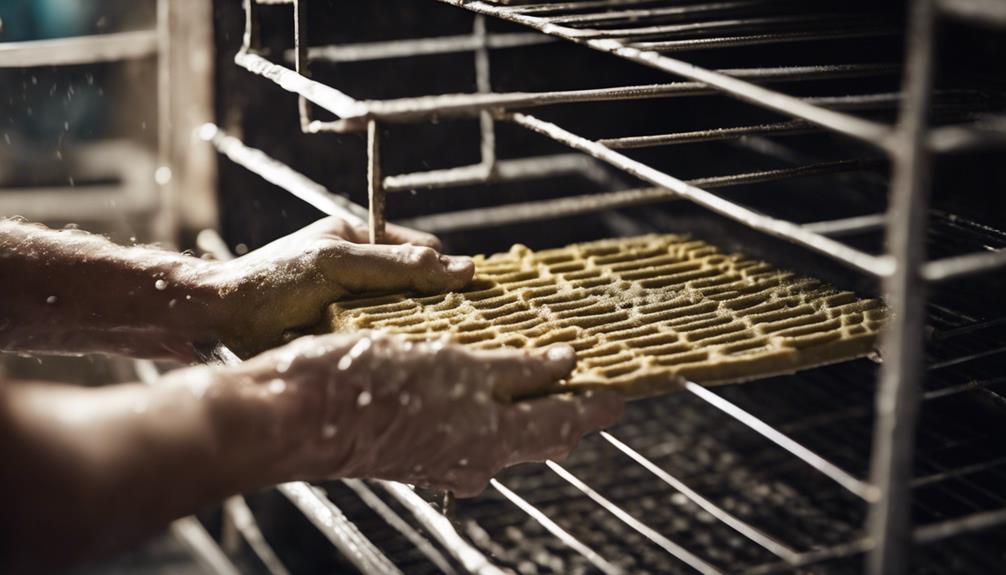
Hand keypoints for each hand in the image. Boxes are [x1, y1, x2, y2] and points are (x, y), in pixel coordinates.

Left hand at [202, 218, 474, 356]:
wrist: (216, 320)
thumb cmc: (273, 280)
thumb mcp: (339, 264)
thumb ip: (399, 265)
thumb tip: (465, 269)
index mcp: (359, 242)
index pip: (424, 252)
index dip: (442, 272)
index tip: (462, 299)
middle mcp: (359, 274)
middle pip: (417, 289)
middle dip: (427, 308)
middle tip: (442, 332)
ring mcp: (351, 309)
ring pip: (402, 321)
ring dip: (406, 335)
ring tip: (412, 350)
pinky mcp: (340, 340)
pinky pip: (380, 344)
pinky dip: (386, 352)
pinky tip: (389, 363)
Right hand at [205, 332, 624, 496]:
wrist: (294, 416)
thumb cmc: (370, 388)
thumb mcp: (454, 367)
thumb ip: (515, 369)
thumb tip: (565, 365)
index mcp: (491, 438)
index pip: (565, 421)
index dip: (597, 403)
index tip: (625, 391)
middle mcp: (474, 456)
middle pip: (540, 433)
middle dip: (571, 407)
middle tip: (596, 382)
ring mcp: (444, 453)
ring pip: (507, 431)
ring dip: (532, 403)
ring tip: (550, 376)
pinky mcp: (416, 444)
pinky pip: (472, 425)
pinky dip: (492, 404)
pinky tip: (486, 384)